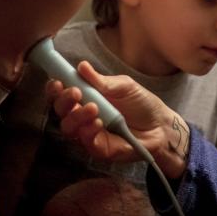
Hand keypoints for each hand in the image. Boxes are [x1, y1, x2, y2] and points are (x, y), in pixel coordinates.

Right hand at [47, 61, 190, 178]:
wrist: (161, 125)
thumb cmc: (141, 103)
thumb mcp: (123, 86)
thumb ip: (101, 80)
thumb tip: (81, 66)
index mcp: (85, 98)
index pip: (62, 94)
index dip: (55, 89)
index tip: (58, 82)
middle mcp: (82, 116)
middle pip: (61, 111)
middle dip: (64, 101)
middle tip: (76, 93)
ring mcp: (89, 134)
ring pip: (69, 128)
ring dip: (77, 116)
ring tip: (93, 107)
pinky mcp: (99, 149)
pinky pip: (86, 142)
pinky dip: (89, 131)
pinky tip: (98, 122)